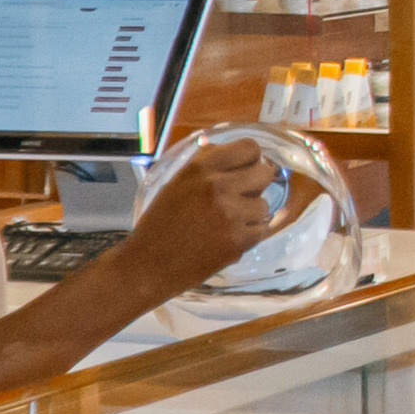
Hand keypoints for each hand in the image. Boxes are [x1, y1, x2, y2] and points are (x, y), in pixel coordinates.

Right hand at [125, 139, 303, 288]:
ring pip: (264, 205)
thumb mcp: (177, 182)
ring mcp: (230, 215)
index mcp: (201, 168)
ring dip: (251, 214)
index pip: (250, 148)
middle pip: (264, 174)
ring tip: (228, 223)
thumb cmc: (160, 224)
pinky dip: (249, 235)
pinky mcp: (237, 241)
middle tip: (244, 196)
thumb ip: (206, 165)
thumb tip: (232, 151)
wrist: (149, 265)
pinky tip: (228, 237)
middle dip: (257, 184)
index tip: (247, 169)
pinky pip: (261, 230)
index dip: (252, 159)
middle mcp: (218, 187)